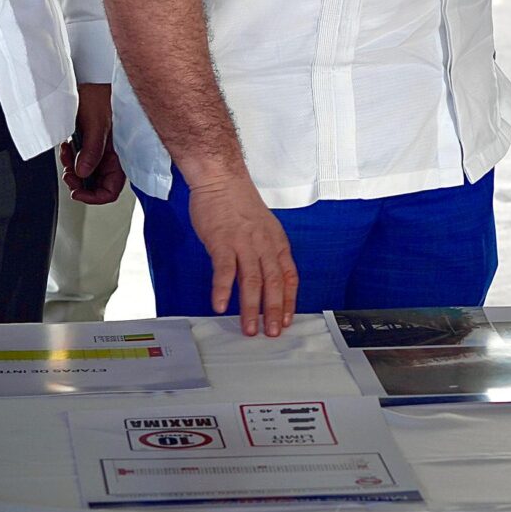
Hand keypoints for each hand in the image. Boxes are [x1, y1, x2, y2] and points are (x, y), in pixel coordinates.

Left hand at [62, 83, 125, 205]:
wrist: (93, 76)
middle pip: (97, 184)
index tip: (77, 192)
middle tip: (68, 174)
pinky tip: (69, 147)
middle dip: (80, 182)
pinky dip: (72, 157)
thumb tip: (84, 173)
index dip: (93, 197)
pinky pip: (82, 159)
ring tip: (67, 157)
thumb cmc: (101, 94)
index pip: (111, 190)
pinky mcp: (94, 142)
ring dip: (74, 169)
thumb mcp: (95, 123)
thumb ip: (91, 151)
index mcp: (121, 154)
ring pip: (88, 173)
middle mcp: (113, 155)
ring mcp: (104, 149)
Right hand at [184, 175, 297, 335]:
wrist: (221, 178)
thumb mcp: (262, 226)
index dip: (289, 300)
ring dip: (251, 307)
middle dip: (274, 311)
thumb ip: (264, 250)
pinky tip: (220, 306)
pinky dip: (223, 289)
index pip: (289, 276)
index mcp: (276, 242)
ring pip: (252, 280)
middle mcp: (264, 244)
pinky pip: (224, 269)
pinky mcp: (222, 241)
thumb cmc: (238, 203)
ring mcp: (243, 243)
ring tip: (248, 328)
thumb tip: (265, 275)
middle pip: (273, 282)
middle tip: (272, 332)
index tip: (288, 319)